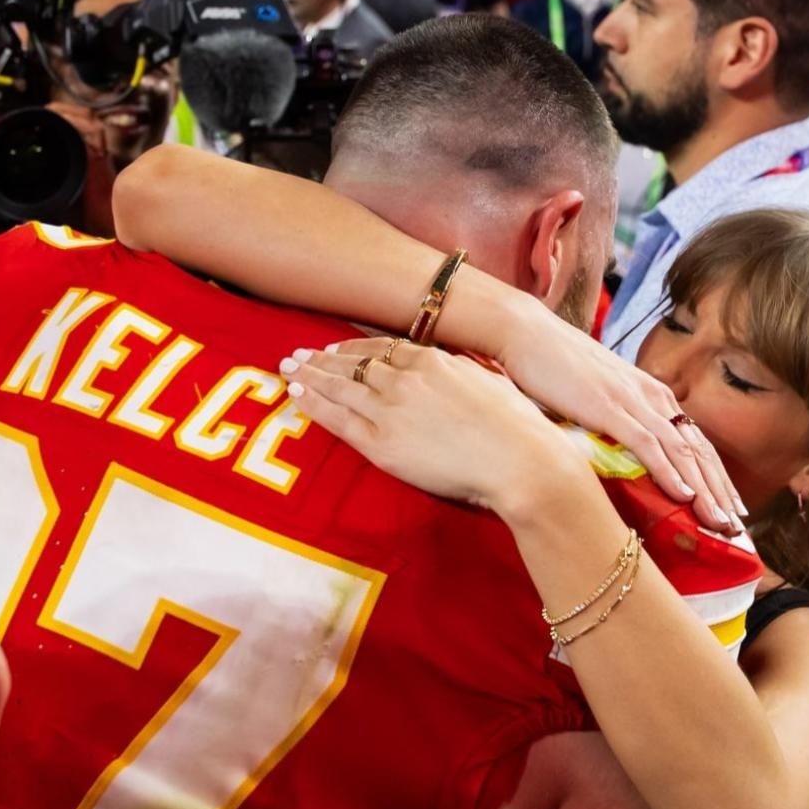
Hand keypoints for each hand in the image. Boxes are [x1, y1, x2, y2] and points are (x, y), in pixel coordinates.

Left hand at [279, 338, 590, 517]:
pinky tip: (298, 397)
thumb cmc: (518, 427)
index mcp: (434, 360)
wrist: (520, 461)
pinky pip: (338, 419)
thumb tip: (458, 369)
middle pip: (354, 363)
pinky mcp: (382, 442)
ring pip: (339, 386)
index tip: (336, 349)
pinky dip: (315, 405)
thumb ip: (463, 372)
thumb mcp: (491, 381)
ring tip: (288, 370)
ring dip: (310, 376)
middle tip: (296, 355)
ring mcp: (391, 408)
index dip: (354, 348)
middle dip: (322, 358)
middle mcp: (406, 378)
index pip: (382, 348)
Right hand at [486, 304, 745, 530]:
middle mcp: (652, 396)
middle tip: (738, 527)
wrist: (527, 333)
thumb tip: (622, 449)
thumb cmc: (556, 364)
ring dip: (705, 491)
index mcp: (652, 393)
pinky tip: (685, 496)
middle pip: (698, 450)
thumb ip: (618, 417)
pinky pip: (648, 445)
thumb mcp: (598, 393)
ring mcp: (633, 401)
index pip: (695, 441)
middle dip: (720, 492)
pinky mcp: (609, 407)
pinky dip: (669, 472)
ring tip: (721, 522)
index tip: (730, 507)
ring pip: (681, 452)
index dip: (716, 477)